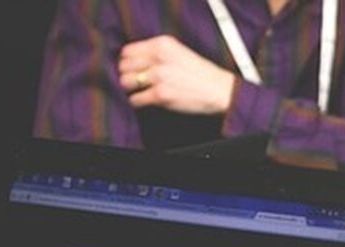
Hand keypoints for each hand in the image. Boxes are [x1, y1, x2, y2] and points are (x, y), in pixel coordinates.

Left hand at [118, 35, 235, 114]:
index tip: (134, 69)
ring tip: (141, 91)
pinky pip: (135, 99)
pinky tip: (147, 101)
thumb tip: (134, 62)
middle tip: (138, 82)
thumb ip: (157, 53)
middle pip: (123, 66)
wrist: (220, 90)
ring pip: (126, 82)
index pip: (127, 51)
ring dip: (131, 89)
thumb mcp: (179, 52)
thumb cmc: (202, 74)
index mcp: (162, 44)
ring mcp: (159, 77)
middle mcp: (158, 58)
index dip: (128, 62)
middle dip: (129, 75)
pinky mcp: (161, 95)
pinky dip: (138, 102)